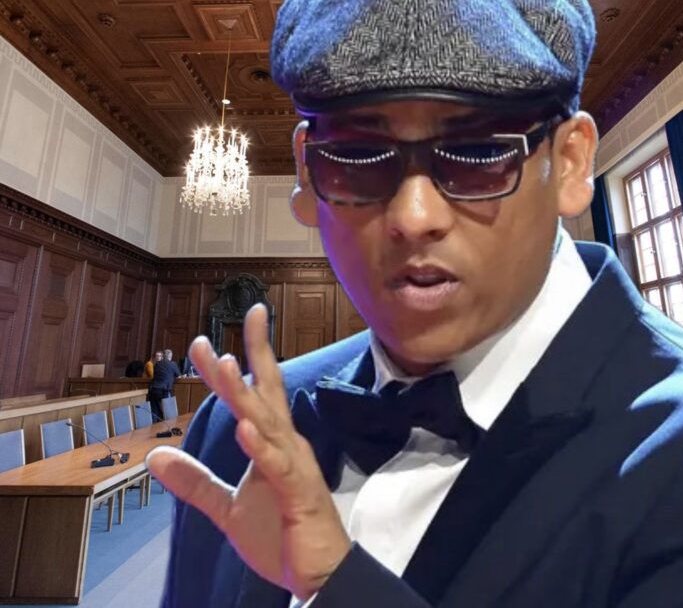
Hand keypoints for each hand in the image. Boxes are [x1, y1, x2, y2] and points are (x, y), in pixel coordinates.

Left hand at [146, 304, 349, 599]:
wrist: (318, 574)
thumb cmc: (280, 534)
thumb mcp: (226, 507)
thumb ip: (194, 481)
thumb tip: (154, 455)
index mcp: (273, 443)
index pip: (256, 393)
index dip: (240, 361)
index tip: (210, 337)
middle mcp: (287, 445)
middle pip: (265, 393)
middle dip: (252, 354)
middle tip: (238, 318)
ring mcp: (295, 468)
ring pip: (269, 423)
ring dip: (246, 394)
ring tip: (226, 364)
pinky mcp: (299, 496)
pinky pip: (279, 468)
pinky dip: (262, 448)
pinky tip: (245, 429)